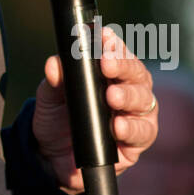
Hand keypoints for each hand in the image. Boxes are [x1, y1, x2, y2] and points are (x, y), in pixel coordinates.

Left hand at [31, 26, 157, 194]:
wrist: (53, 156)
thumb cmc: (58, 118)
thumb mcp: (50, 97)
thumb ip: (54, 80)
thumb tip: (53, 64)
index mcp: (111, 73)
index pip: (118, 52)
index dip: (113, 44)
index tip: (104, 38)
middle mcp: (129, 89)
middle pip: (135, 73)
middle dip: (122, 66)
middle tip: (107, 64)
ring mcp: (136, 115)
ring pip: (143, 100)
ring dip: (128, 96)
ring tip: (112, 97)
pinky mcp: (137, 142)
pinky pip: (142, 132)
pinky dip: (131, 128)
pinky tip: (118, 126)